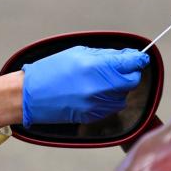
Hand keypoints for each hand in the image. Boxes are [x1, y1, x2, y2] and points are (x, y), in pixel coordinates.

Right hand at [21, 46, 149, 127]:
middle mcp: (100, 88)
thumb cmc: (51, 70)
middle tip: (118, 68)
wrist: (30, 95)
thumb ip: (106, 55)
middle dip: (128, 73)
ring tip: (101, 81)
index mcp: (96, 67)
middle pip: (131, 81)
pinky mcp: (93, 116)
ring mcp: (97, 104)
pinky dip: (109, 99)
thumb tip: (127, 56)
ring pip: (123, 96)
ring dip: (118, 87)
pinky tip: (95, 92)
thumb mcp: (78, 53)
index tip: (140, 57)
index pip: (131, 63)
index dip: (138, 59)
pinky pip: (112, 107)